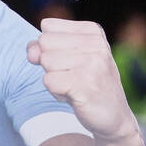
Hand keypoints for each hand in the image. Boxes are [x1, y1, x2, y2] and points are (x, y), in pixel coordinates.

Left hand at [26, 19, 138, 141]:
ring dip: (54, 80)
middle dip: (50, 64)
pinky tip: (74, 97)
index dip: (50, 49)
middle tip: (72, 78)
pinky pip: (49, 81)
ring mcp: (92, 63)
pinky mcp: (85, 84)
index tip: (71, 63)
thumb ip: (45, 48)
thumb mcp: (69, 59)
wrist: (114, 117)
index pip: (48, 27)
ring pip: (46, 61)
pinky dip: (56, 92)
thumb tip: (31, 51)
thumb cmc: (87, 86)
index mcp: (92, 31)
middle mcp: (95, 43)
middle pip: (44, 42)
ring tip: (74, 87)